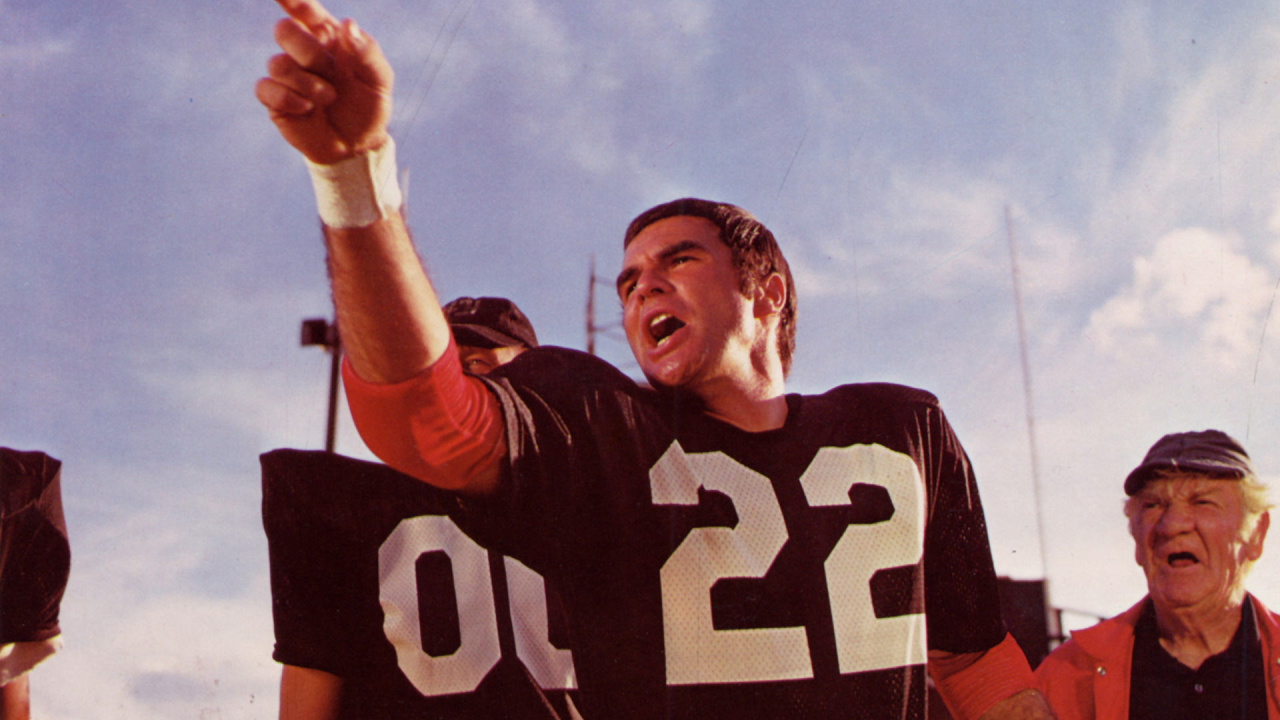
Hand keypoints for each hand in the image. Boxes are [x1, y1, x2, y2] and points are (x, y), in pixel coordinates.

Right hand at [255, 0, 393, 164]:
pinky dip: (289, 99)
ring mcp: (288, 75)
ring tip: (328, 98)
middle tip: (329, 72)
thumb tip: (348, 25)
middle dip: (307, 52)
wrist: (357, 146)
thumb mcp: (379, 82)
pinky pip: (265, 88)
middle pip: (284, 31)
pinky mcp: (275, 99)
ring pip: (277, 63)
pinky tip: (307, 109)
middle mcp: (304, 52)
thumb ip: (367, 53)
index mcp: (329, 39)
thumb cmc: (368, 108)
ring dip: (307, 83)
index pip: (307, 11)